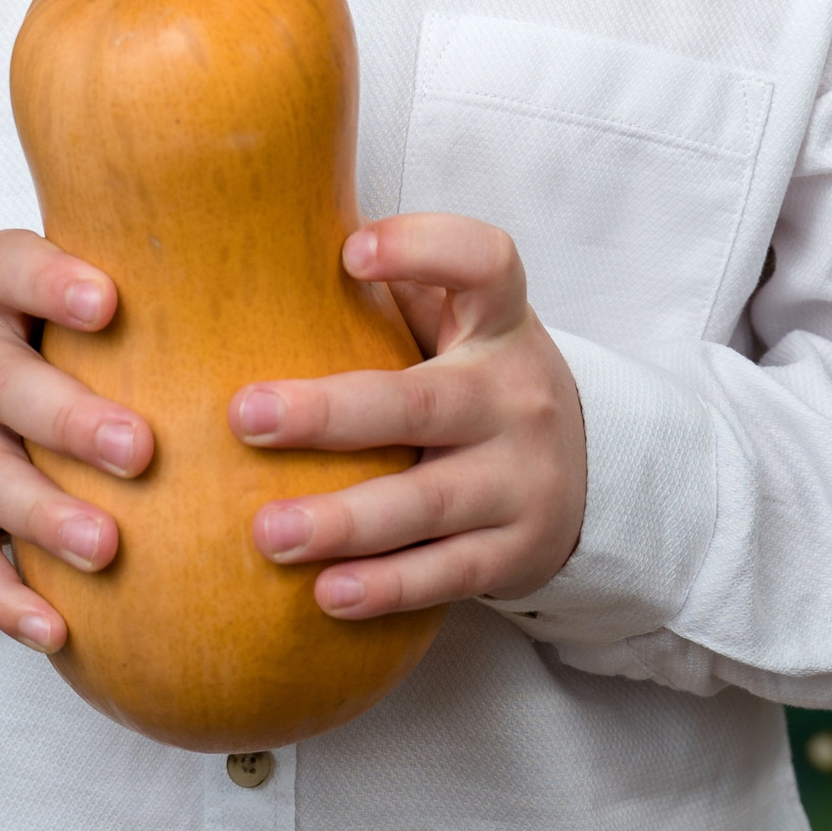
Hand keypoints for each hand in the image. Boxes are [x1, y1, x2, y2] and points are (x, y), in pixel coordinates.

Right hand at [0, 228, 151, 652]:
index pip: (11, 266)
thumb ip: (149, 276)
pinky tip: (55, 630)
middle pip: (1, 381)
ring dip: (44, 514)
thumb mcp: (82, 277)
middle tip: (140, 451)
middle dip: (69, 419)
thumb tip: (301, 264)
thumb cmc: (61, 319)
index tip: (109, 302)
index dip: (52, 283)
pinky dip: (3, 595)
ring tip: (107, 547)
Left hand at [228, 212, 585, 619]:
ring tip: (268, 532)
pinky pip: (446, 573)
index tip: (349, 251)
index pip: (485, 263)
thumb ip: (394, 285)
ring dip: (345, 520)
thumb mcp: (457, 319)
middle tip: (245, 416)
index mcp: (497, 321)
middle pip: (422, 403)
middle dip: (330, 415)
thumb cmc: (477, 374)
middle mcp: (515, 394)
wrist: (586, 468)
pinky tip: (326, 593)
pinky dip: (387, 587)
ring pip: (429, 501)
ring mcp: (523, 477)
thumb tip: (274, 237)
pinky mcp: (518, 550)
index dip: (423, 248)